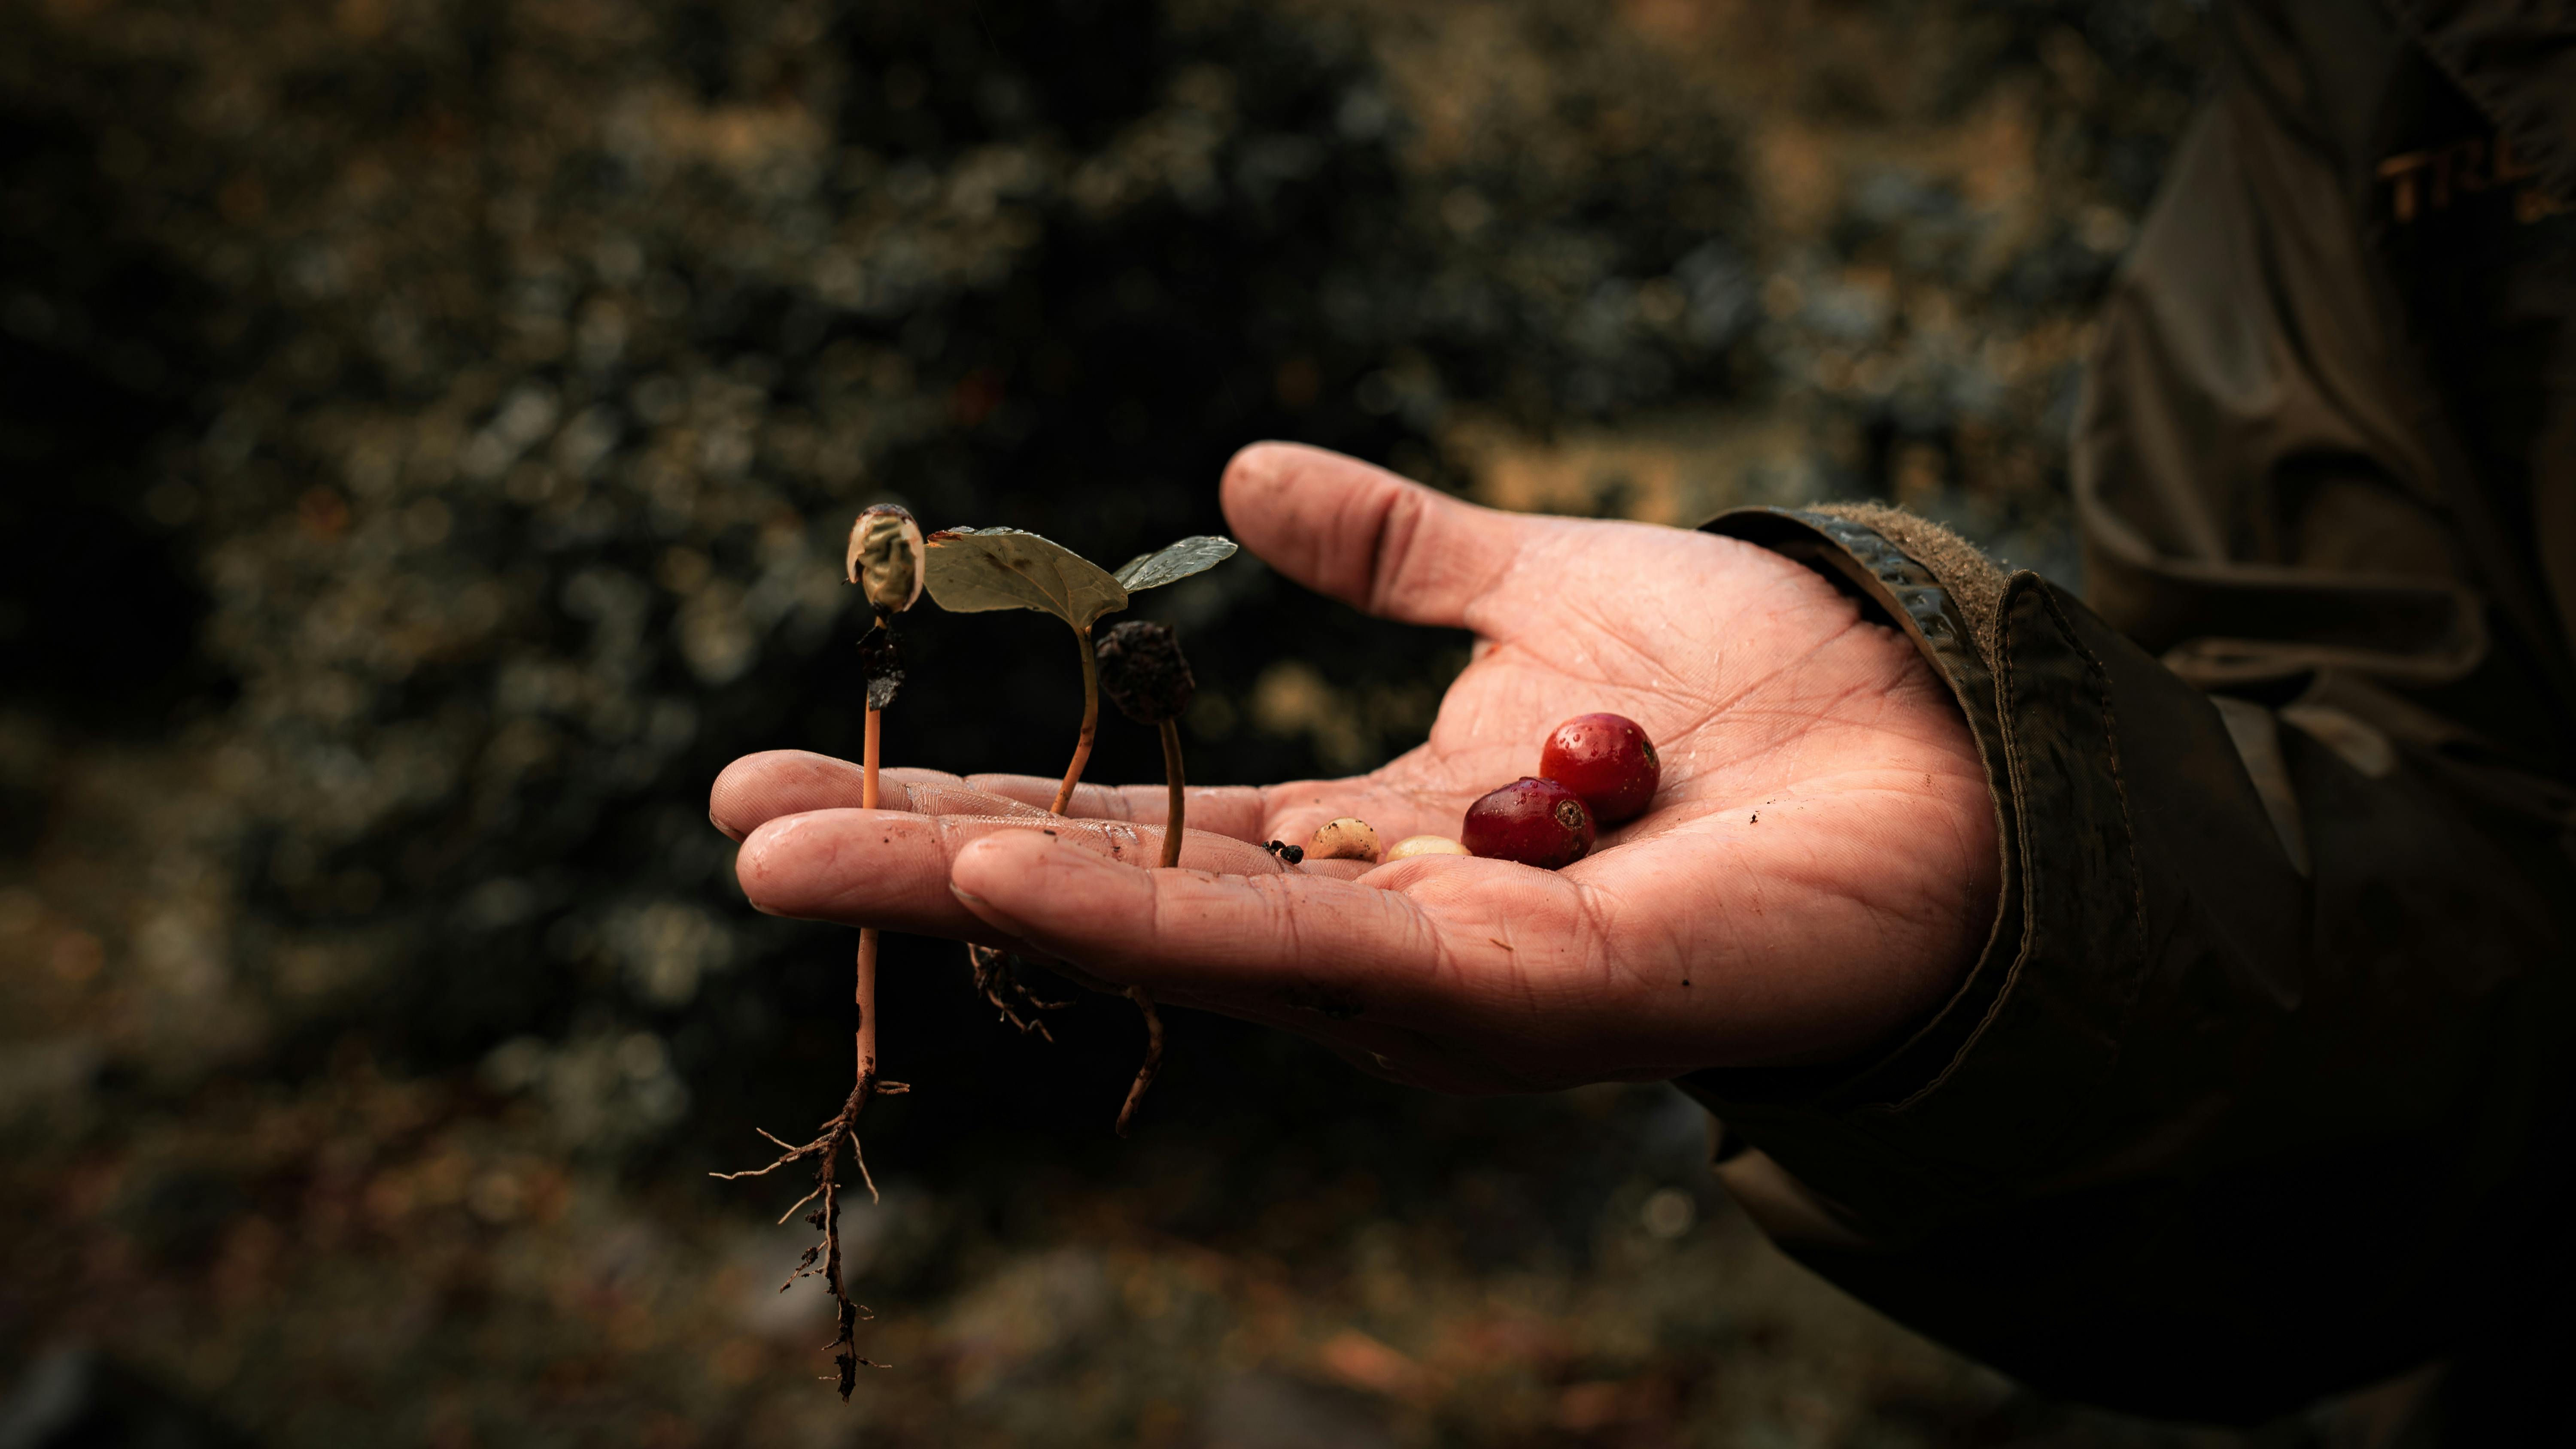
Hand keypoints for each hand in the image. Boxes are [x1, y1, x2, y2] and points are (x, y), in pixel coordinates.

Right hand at [712, 444, 1997, 1092]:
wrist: (1942, 757)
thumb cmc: (1758, 692)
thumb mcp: (1539, 590)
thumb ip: (1400, 553)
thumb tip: (1241, 481)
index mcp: (1362, 848)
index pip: (1132, 831)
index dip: (976, 805)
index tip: (813, 775)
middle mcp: (1369, 933)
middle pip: (1114, 900)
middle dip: (923, 868)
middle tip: (738, 835)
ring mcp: (1429, 982)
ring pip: (1173, 941)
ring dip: (986, 894)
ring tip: (814, 859)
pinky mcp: (1508, 995)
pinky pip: (1301, 954)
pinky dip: (1146, 917)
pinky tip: (1008, 880)